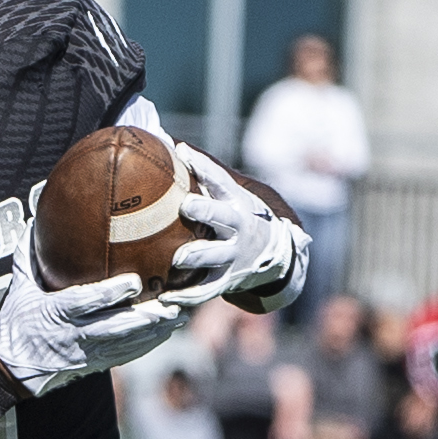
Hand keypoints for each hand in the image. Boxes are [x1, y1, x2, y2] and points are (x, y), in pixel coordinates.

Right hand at [0, 223, 187, 394]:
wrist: (11, 368)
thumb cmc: (15, 322)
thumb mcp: (19, 288)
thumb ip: (27, 256)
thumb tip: (33, 221)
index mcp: (55, 313)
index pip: (85, 302)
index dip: (110, 293)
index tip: (134, 282)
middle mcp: (73, 335)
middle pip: (114, 327)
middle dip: (144, 317)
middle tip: (171, 304)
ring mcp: (86, 352)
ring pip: (126, 343)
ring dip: (154, 331)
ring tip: (179, 316)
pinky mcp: (95, 364)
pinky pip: (126, 354)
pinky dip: (148, 344)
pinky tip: (167, 331)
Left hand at [162, 142, 307, 310]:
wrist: (274, 255)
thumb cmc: (236, 217)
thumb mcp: (229, 196)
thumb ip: (201, 176)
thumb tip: (163, 140)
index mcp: (235, 202)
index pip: (220, 180)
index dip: (202, 166)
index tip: (182, 152)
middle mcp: (238, 226)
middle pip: (223, 217)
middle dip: (206, 210)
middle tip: (187, 206)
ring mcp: (233, 254)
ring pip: (214, 255)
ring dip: (197, 255)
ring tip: (179, 258)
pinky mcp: (227, 279)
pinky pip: (205, 290)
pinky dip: (186, 296)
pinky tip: (164, 298)